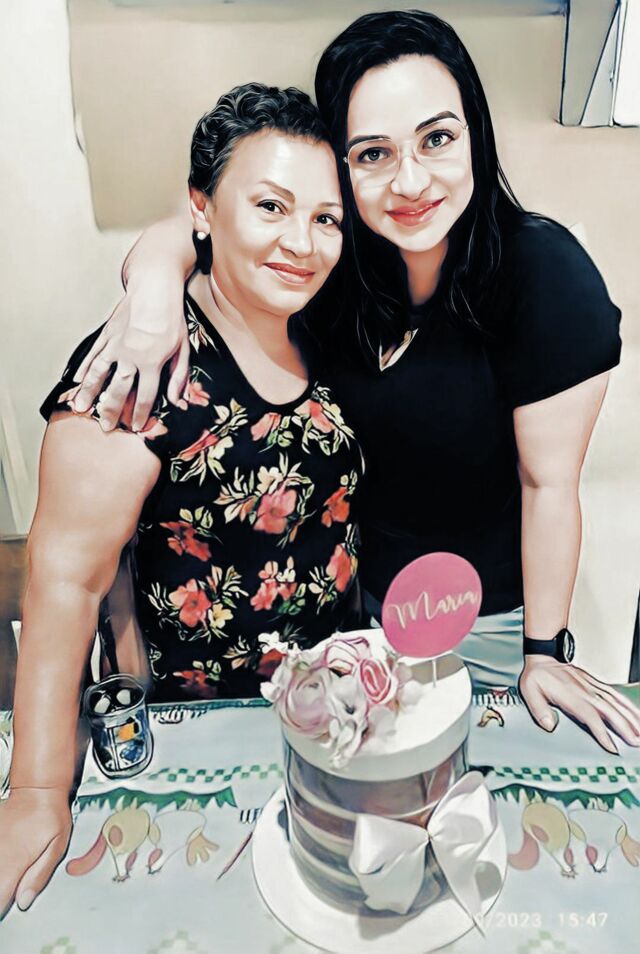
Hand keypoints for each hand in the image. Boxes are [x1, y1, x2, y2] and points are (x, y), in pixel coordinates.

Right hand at [0, 787, 71, 918]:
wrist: (38, 789)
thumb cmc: (51, 815)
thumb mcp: (57, 846)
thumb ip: (40, 875)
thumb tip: (24, 901)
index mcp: (15, 861)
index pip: (0, 899)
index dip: (3, 907)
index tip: (10, 903)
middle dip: (1, 891)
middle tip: (12, 885)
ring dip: (1, 876)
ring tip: (11, 870)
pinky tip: (7, 858)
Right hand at [71, 282, 189, 431]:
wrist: (155, 288)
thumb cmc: (171, 319)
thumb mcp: (183, 349)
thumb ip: (179, 377)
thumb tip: (177, 402)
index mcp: (152, 362)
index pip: (145, 396)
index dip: (139, 414)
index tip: (134, 427)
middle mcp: (131, 356)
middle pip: (118, 390)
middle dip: (111, 411)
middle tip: (105, 427)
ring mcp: (115, 345)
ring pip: (98, 374)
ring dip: (89, 393)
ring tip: (80, 408)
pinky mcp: (107, 334)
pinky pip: (93, 355)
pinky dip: (84, 368)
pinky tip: (78, 381)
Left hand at [519, 656, 639, 753]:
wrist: (542, 657)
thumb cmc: (536, 676)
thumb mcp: (529, 691)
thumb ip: (538, 709)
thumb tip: (549, 726)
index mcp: (570, 696)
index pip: (590, 716)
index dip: (602, 732)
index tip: (612, 747)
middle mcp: (585, 691)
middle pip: (609, 711)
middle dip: (624, 727)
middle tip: (636, 742)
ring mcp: (592, 687)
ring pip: (616, 703)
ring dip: (630, 717)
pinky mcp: (595, 684)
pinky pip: (615, 694)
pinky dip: (627, 703)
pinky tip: (636, 712)